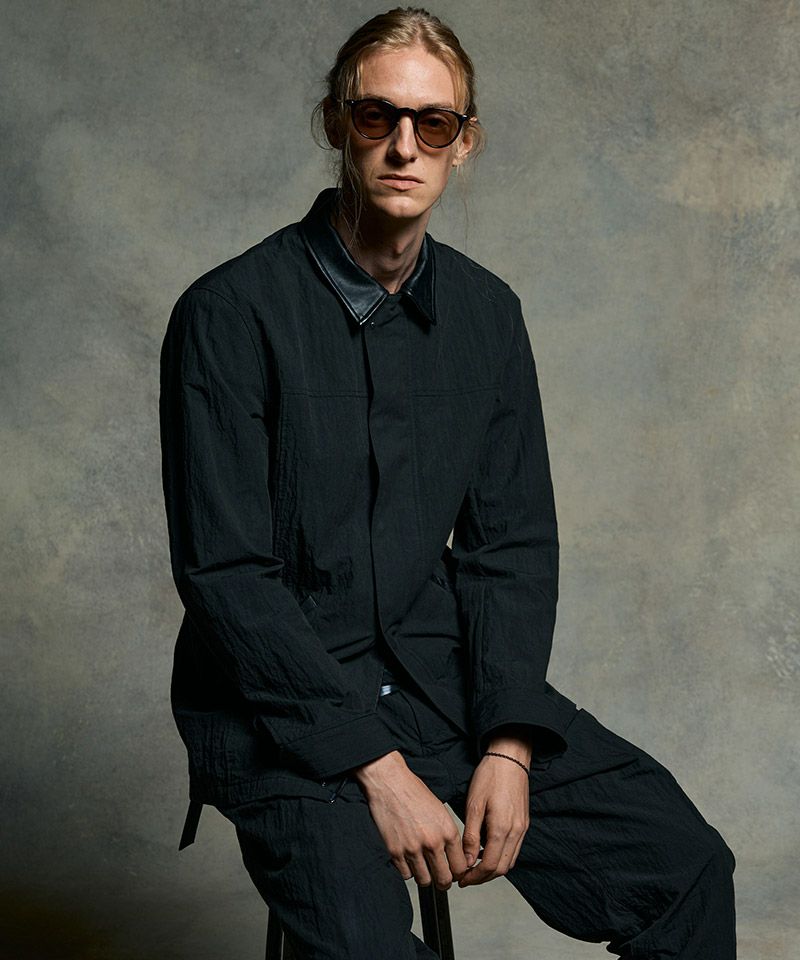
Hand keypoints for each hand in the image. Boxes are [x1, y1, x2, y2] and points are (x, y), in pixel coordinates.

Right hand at [353, 751, 468, 889]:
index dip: (458, 872)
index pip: (461, 867)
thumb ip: (448, 834)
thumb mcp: (440, 810)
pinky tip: (408, 858)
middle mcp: (432, 842)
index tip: (454, 872)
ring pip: (425, 881)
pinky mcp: (395, 852)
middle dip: (443, 881)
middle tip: (440, 876)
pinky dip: (407, 870)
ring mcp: (413, 849)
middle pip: (444, 879)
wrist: (390, 782)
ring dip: (425, 876)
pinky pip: (406, 875)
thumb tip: (454, 856)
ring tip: (423, 866)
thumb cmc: (414, 792)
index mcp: (447, 831)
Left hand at [458, 728, 532, 886]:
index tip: (462, 879)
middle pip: (501, 868)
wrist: (510, 757)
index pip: (489, 866)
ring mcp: (522, 828)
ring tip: (474, 866)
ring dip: (492, 868)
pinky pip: (514, 849)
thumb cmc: (490, 776)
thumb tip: (467, 860)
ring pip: (510, 861)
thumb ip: (471, 836)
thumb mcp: (474, 804)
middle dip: (483, 877)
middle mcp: (516, 832)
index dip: (475, 877)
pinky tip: (487, 850)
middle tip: (466, 878)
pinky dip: (501, 856)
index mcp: (502, 828)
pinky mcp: (524, 823)